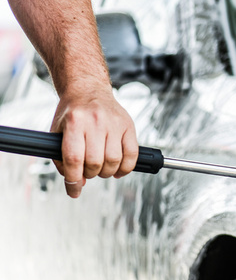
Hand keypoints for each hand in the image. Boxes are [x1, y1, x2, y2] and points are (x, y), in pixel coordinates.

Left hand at [50, 83, 137, 197]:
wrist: (88, 89)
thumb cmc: (73, 113)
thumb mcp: (58, 131)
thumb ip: (62, 158)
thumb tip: (77, 183)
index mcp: (74, 121)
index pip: (74, 158)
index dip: (73, 179)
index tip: (73, 190)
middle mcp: (95, 121)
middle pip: (95, 162)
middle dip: (91, 174)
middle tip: (89, 172)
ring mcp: (114, 123)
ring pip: (114, 160)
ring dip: (107, 172)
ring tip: (102, 169)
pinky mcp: (128, 125)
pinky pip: (132, 154)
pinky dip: (126, 167)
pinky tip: (119, 169)